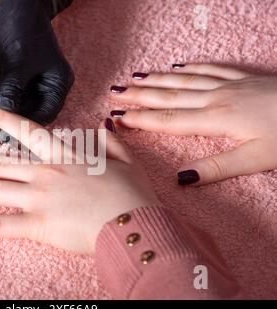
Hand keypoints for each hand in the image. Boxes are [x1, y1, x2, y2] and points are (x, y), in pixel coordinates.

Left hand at [0, 0, 73, 136]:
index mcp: (57, 86)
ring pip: (6, 108)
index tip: (5, 135)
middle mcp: (43, 89)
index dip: (25, 126)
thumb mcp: (20, 61)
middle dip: (2, 125)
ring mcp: (25, 86)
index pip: (44, 114)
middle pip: (23, 114)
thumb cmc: (25, 30)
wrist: (13, 6)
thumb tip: (0, 116)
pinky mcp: (8, 81)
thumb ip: (11, 89)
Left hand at [0, 103, 159, 253]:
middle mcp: (45, 173)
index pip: (28, 132)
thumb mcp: (127, 160)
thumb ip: (110, 141)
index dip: (3, 119)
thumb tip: (99, 128)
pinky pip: (0, 226)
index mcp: (65, 156)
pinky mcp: (38, 224)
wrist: (132, 223)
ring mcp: (38, 198)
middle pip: (1, 162)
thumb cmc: (131, 194)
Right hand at [110, 64, 276, 185]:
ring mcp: (230, 85)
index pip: (169, 119)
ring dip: (157, 79)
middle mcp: (217, 98)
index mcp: (217, 119)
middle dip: (140, 95)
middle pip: (170, 96)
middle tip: (115, 92)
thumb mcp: (258, 159)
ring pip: (185, 80)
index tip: (118, 117)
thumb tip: (181, 179)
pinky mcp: (243, 78)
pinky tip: (177, 65)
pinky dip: (190, 68)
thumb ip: (218, 168)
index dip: (141, 118)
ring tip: (134, 78)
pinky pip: (210, 69)